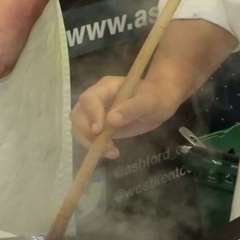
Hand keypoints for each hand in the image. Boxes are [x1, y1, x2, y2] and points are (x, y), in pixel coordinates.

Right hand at [70, 75, 185, 157]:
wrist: (161, 101)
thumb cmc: (157, 96)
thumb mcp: (150, 101)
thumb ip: (132, 108)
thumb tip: (111, 120)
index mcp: (106, 87)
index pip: (89, 99)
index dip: (91, 115)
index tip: (99, 130)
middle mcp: (97, 99)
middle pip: (78, 114)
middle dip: (86, 133)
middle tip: (105, 146)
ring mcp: (96, 112)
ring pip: (79, 127)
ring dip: (89, 142)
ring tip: (111, 152)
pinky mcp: (100, 126)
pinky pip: (89, 137)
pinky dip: (95, 147)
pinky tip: (112, 152)